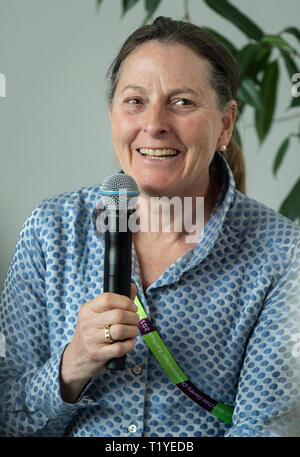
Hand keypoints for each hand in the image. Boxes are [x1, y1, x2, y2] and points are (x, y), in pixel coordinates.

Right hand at [60, 284, 138, 402]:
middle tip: (135, 320)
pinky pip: (120, 348)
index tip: (133, 307)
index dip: (125, 301)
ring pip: (121, 331)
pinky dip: (129, 344)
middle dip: (133, 318)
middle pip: (118, 315)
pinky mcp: (97, 354)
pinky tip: (129, 342)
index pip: (108, 298)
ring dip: (133, 331)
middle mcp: (87, 323)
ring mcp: (91, 339)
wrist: (75, 359)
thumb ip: (115, 302)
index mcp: (87, 310)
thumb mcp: (96, 315)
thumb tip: (132, 287)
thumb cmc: (90, 333)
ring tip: (133, 331)